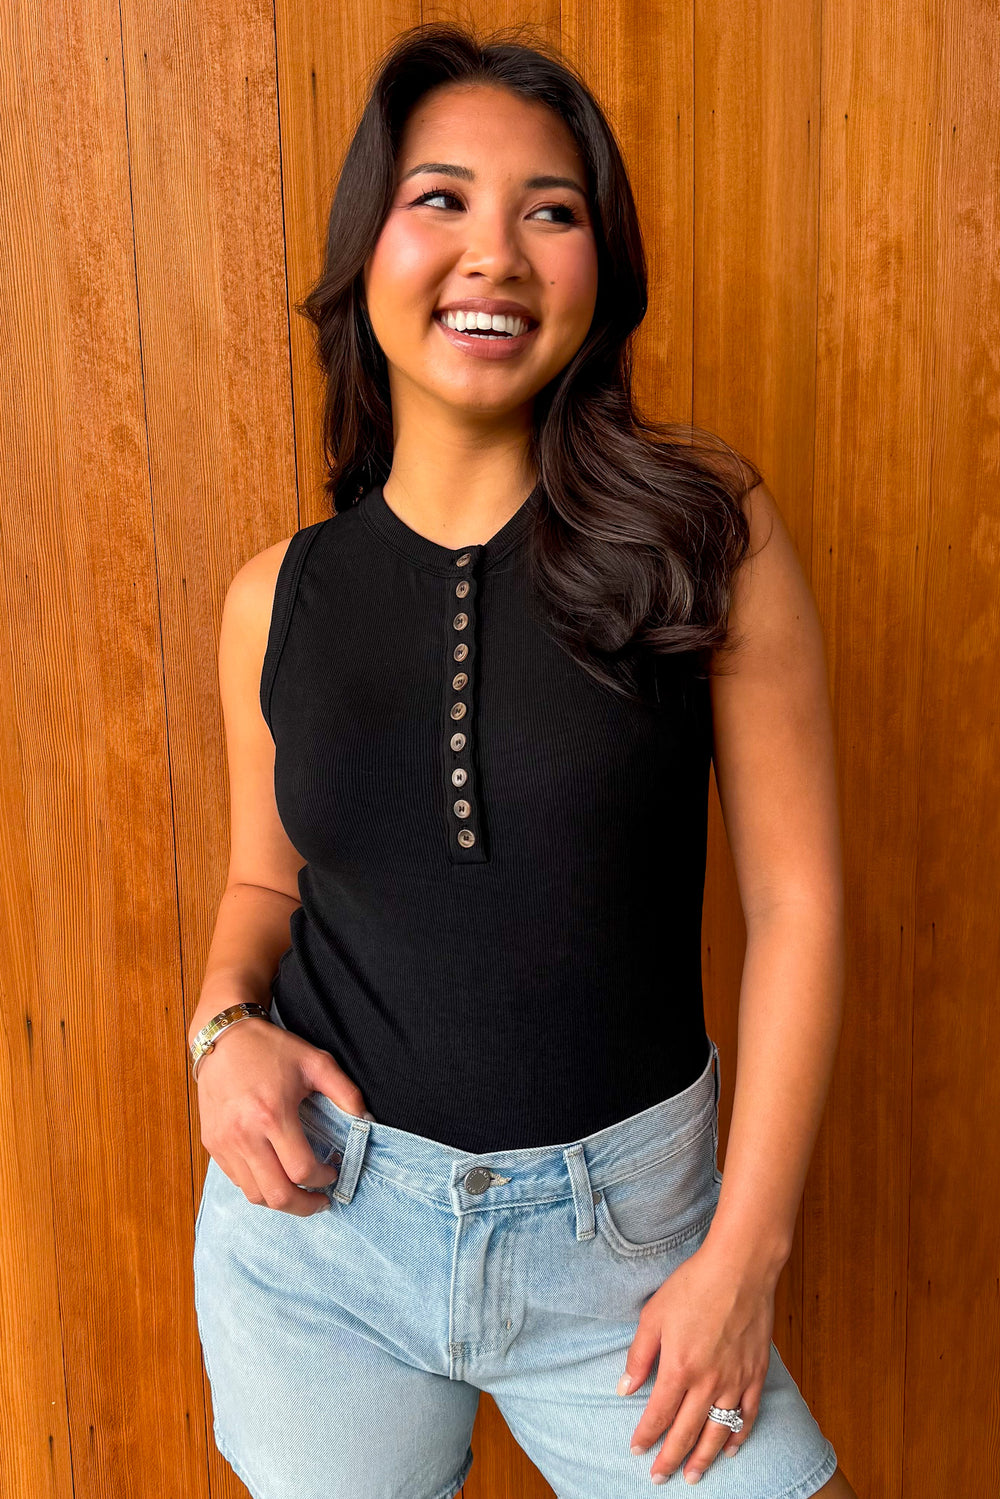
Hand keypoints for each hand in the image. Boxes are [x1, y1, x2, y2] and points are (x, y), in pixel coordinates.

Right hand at [194, 1016, 370, 1215]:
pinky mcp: (213, 1144)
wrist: (223, 1039)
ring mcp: (225, 1143)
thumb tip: (367, 1121)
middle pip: (277, 1195)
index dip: (323, 1179)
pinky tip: (275, 1175)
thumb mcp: (315, 1062)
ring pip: (254, 1195)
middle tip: (320, 1201)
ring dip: (281, 1201)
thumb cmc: (270, 1049)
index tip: (333, 1172)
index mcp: (272, 1114)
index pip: (301, 1170)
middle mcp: (245, 1134)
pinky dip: (259, 1186)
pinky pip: (237, 1181)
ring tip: (299, 1193)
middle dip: (304, 1206)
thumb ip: (345, 1092)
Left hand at [617, 1239, 776, 1484]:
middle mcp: (707, 1382)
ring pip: (718, 1432)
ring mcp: (735, 1381)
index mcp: (679, 1368)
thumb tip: (625, 1389)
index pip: (658, 1415)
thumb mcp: (653, 1315)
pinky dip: (740, 1436)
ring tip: (692, 1477)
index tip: (637, 1451)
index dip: (646, 1437)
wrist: (740, 1269)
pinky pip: (748, 1415)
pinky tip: (731, 1450)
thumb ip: (639, 1356)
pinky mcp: (755, 1374)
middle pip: (686, 1432)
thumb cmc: (693, 1286)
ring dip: (704, 1458)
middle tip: (659, 1478)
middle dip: (670, 1459)